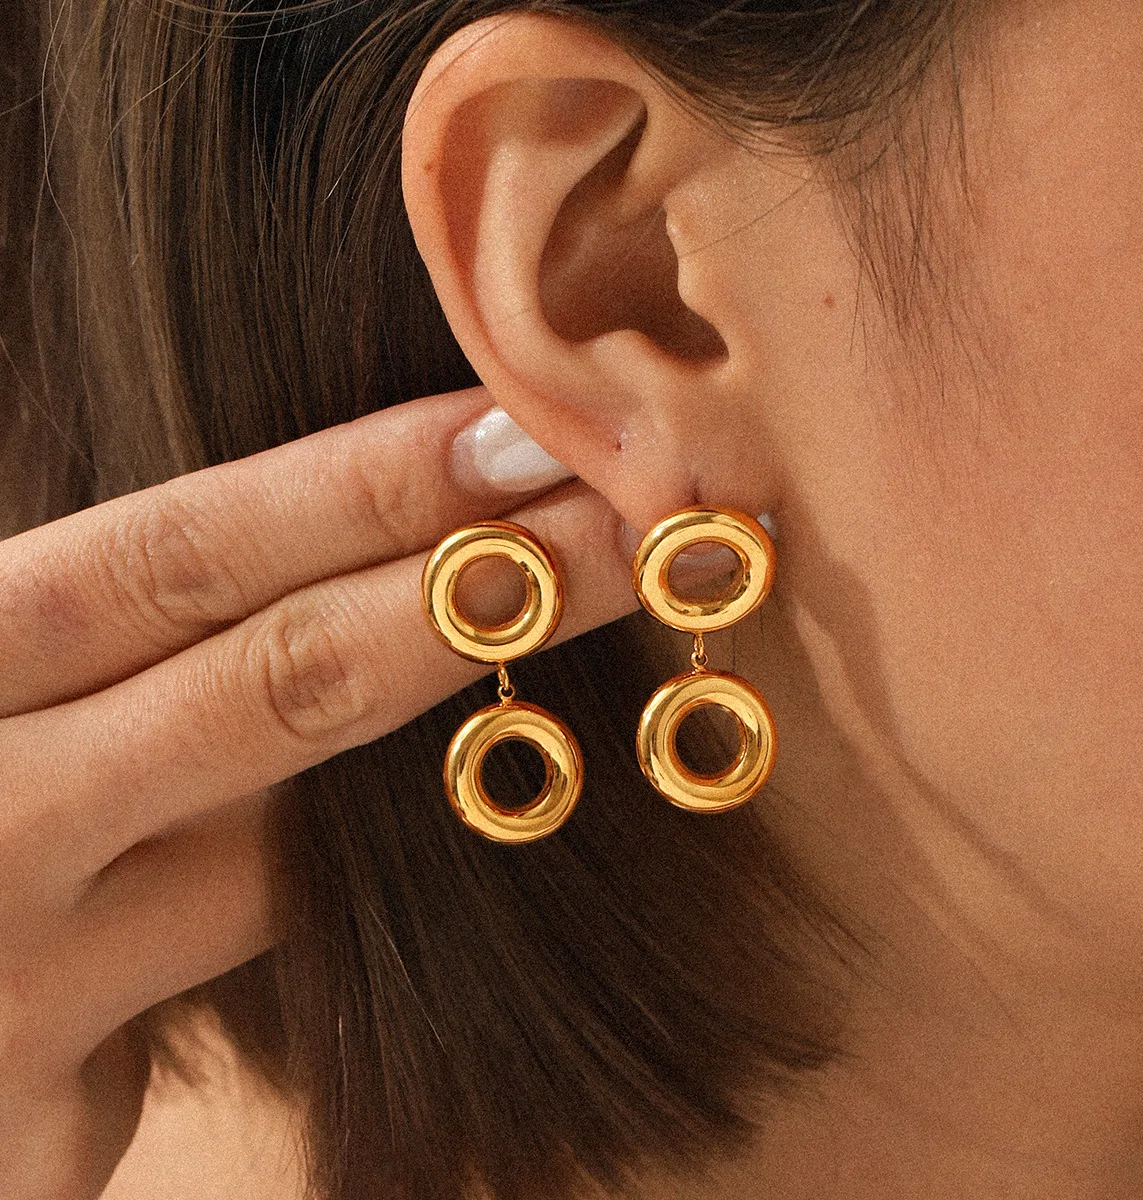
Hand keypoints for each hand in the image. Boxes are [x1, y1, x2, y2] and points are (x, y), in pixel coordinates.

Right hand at [0, 387, 632, 1198]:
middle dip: (485, 592)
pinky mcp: (49, 1120)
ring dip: (476, 753)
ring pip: (300, 850)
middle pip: (278, 683)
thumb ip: (109, 635)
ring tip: (611, 642)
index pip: (180, 555)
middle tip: (647, 523)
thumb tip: (356, 529)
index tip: (527, 432)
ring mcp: (13, 983)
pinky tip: (474, 838)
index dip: (363, 486)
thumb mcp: (5, 689)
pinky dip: (375, 907)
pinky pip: (263, 977)